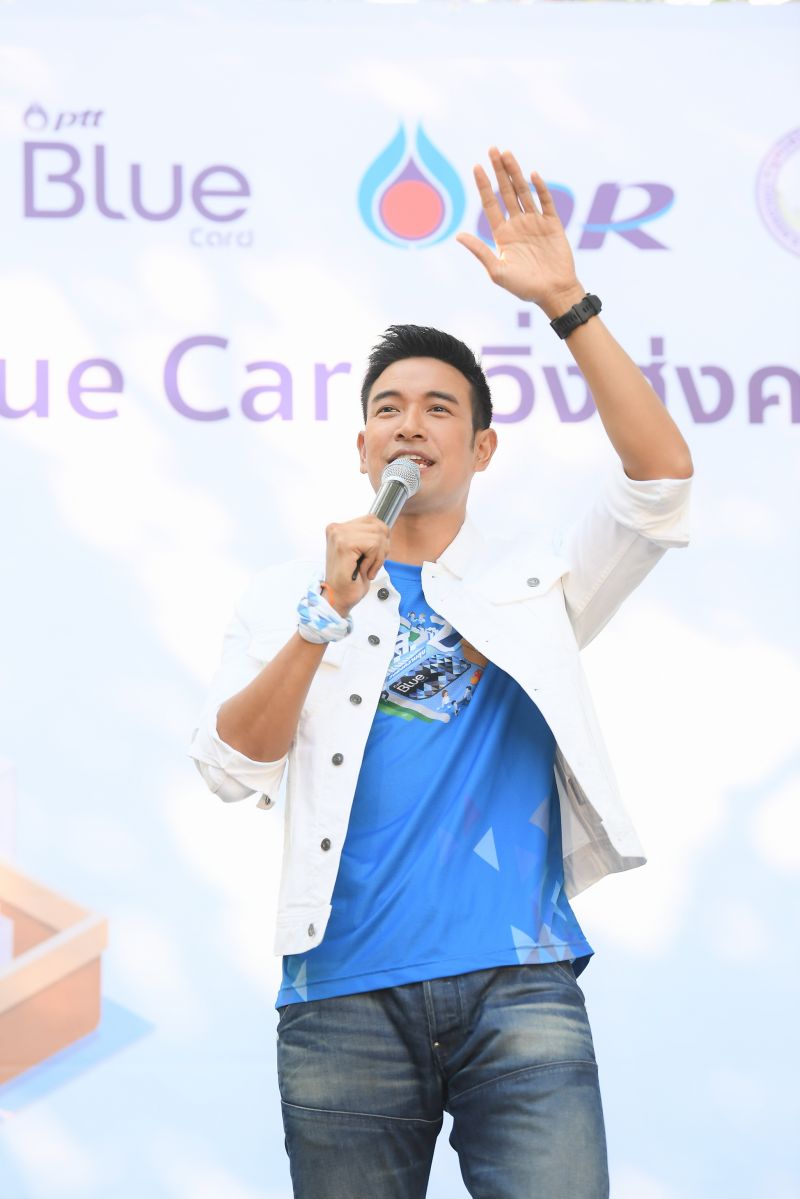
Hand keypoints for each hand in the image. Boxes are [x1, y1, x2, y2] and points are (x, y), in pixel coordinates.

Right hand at [324, 515, 389, 616]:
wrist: (339, 597)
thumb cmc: (350, 579)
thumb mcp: (361, 552)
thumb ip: (368, 536)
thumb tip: (384, 528)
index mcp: (339, 528)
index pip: (372, 520)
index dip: (380, 540)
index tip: (372, 556)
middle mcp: (336, 528)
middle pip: (378, 527)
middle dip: (381, 549)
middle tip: (371, 565)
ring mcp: (339, 535)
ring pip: (378, 536)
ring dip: (377, 557)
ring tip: (366, 568)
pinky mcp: (344, 545)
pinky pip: (374, 545)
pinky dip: (374, 561)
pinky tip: (363, 570)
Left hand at [456, 146, 582, 312]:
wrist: (553, 293)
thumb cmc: (524, 288)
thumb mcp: (497, 271)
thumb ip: (480, 251)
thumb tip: (458, 235)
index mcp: (502, 234)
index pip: (491, 204)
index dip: (484, 185)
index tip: (476, 166)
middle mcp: (517, 224)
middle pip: (506, 192)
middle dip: (499, 171)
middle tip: (492, 149)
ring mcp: (535, 222)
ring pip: (523, 192)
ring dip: (516, 173)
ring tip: (507, 153)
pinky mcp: (553, 224)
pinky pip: (546, 202)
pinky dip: (540, 188)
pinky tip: (532, 175)